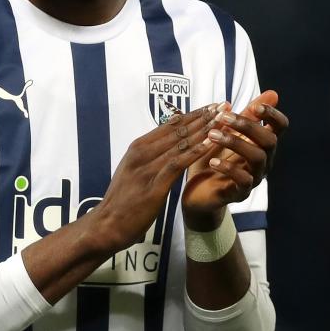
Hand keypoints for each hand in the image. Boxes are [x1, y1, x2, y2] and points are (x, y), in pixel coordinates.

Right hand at [85, 103, 219, 252]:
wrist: (107, 224)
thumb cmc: (122, 200)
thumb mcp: (133, 171)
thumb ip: (148, 157)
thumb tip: (167, 145)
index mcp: (137, 148)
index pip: (169, 125)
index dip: (192, 114)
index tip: (211, 106)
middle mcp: (141, 153)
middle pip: (177, 130)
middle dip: (202, 117)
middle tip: (223, 106)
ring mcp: (147, 168)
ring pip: (179, 144)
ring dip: (203, 130)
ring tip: (222, 119)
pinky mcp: (153, 186)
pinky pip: (177, 164)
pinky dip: (194, 152)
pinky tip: (209, 144)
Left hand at [181, 91, 287, 228]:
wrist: (198, 192)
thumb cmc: (215, 157)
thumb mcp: (228, 133)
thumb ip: (247, 114)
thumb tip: (271, 92)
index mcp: (262, 144)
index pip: (280, 127)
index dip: (273, 115)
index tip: (256, 106)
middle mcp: (264, 160)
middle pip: (270, 141)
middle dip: (247, 126)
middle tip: (223, 117)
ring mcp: (255, 177)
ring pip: (257, 158)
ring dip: (235, 143)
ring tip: (213, 135)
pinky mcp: (241, 193)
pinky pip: (243, 181)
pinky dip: (228, 168)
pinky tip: (212, 160)